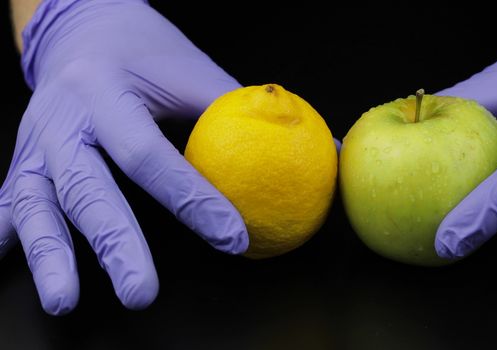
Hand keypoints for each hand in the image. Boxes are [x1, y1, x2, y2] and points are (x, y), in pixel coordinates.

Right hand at [0, 0, 248, 314]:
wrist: (84, 27)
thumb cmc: (146, 52)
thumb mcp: (193, 71)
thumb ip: (245, 112)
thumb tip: (320, 148)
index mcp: (105, 90)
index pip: (149, 154)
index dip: (192, 199)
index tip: (234, 237)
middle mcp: (61, 119)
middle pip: (86, 189)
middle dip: (115, 245)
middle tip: (143, 291)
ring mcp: (33, 144)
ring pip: (34, 205)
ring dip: (50, 256)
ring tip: (65, 302)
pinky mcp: (21, 162)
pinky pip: (7, 205)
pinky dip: (7, 240)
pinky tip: (9, 268)